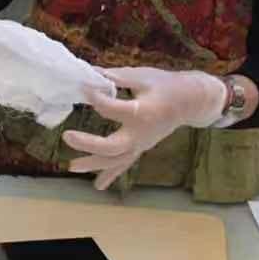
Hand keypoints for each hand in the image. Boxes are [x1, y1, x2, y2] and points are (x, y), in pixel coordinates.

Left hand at [63, 68, 226, 189]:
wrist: (192, 102)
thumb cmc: (167, 85)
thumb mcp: (143, 76)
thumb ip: (118, 76)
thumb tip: (92, 72)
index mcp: (142, 112)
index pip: (112, 108)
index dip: (95, 97)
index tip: (82, 86)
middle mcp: (141, 133)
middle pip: (113, 146)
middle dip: (89, 144)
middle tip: (66, 136)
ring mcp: (141, 144)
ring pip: (116, 160)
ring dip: (93, 164)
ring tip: (71, 166)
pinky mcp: (141, 147)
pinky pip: (124, 164)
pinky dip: (110, 175)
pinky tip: (98, 187)